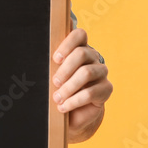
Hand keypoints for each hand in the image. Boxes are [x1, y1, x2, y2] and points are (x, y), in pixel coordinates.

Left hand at [51, 28, 111, 142]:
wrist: (74, 113)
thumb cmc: (61, 89)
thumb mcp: (55, 75)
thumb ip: (53, 65)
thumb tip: (41, 60)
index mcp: (80, 48)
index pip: (80, 34)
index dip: (67, 44)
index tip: (55, 59)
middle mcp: (93, 57)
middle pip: (82, 53)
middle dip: (65, 69)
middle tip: (54, 82)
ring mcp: (101, 72)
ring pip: (87, 73)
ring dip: (68, 87)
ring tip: (57, 98)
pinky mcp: (106, 88)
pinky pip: (91, 93)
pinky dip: (74, 101)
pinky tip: (63, 106)